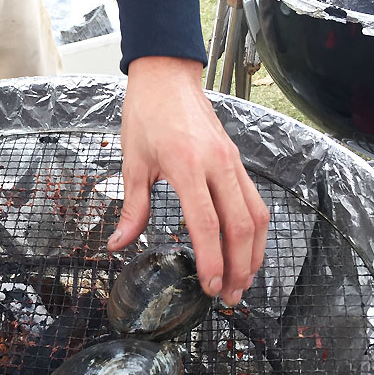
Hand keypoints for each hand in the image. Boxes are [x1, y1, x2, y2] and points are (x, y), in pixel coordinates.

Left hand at [108, 56, 269, 305]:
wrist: (167, 77)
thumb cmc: (146, 114)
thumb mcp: (132, 162)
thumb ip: (131, 208)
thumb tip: (117, 244)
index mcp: (187, 166)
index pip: (207, 223)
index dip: (212, 259)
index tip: (211, 287)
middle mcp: (217, 165)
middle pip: (240, 225)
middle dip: (240, 267)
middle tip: (230, 297)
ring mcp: (233, 162)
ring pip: (256, 215)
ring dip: (253, 253)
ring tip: (243, 282)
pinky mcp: (237, 160)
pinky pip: (255, 201)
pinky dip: (254, 231)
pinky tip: (246, 250)